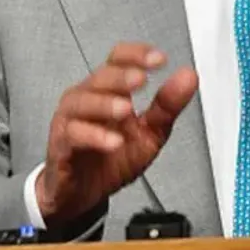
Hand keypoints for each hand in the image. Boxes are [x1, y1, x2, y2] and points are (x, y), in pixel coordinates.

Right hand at [36, 42, 197, 227]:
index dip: (137, 55)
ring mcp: (70, 120)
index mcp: (109, 91)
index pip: (118, 60)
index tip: (159, 60)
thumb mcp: (149, 133)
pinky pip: (72, 135)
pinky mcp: (61, 146)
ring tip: (125, 109)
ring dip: (105, 103)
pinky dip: (93, 136)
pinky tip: (113, 142)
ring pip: (81, 102)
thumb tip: (188, 77)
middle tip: (141, 79)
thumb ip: (167, 106)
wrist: (83, 194)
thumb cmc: (112, 159)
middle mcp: (87, 99)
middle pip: (100, 77)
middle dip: (122, 76)